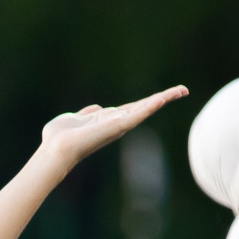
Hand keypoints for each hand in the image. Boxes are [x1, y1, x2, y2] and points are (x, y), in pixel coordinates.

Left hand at [37, 85, 188, 171]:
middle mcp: (117, 123)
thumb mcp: (75, 119)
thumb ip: (87, 113)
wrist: (55, 148)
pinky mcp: (116, 127)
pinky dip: (149, 108)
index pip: (133, 108)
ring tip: (180, 90)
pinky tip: (161, 99)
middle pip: (145, 108)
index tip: (164, 96)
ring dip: (163, 99)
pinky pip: (136, 116)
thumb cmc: (60, 138)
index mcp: (108, 120)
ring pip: (145, 110)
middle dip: (164, 98)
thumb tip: (96, 109)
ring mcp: (118, 126)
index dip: (148, 101)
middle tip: (183, 90)